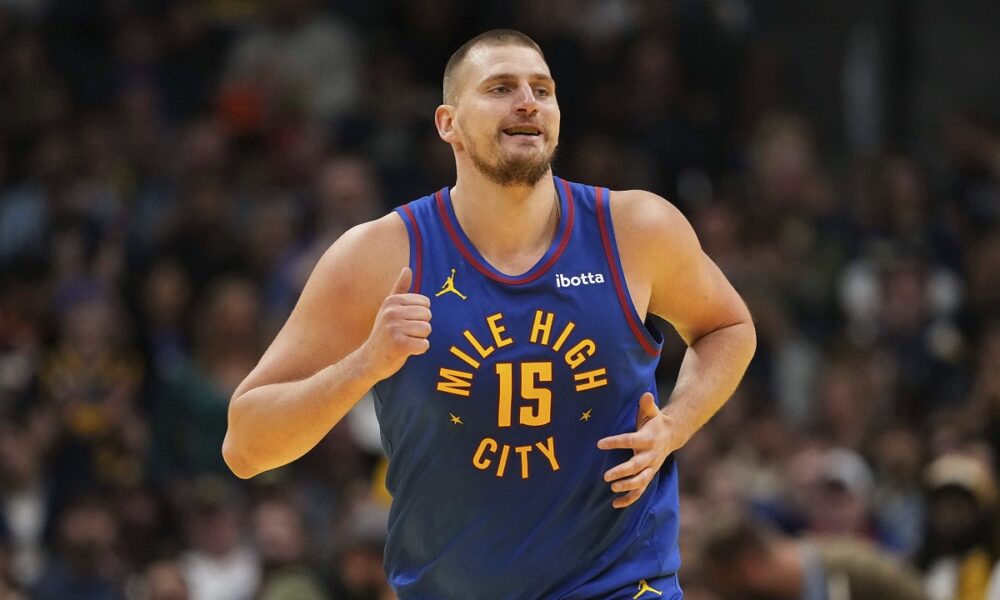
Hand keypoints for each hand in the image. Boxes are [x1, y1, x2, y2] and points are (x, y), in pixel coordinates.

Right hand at [360, 267, 431, 380]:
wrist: (369, 360)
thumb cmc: (383, 333)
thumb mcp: (389, 309)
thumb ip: (399, 288)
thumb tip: (407, 268)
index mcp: (392, 301)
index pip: (425, 303)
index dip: (419, 315)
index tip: (405, 322)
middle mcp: (392, 312)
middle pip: (428, 316)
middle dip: (421, 327)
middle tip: (404, 334)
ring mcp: (394, 328)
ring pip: (427, 330)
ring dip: (419, 339)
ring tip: (404, 341)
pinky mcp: (399, 345)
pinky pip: (424, 345)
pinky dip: (419, 350)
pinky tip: (406, 351)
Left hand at [597, 392, 679, 508]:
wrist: (671, 435)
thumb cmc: (655, 422)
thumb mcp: (652, 412)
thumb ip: (647, 405)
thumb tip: (646, 395)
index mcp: (648, 439)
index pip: (630, 441)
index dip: (616, 442)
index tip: (600, 443)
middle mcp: (650, 455)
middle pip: (636, 466)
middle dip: (622, 472)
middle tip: (606, 476)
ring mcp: (650, 467)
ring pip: (640, 481)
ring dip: (627, 486)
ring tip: (612, 488)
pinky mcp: (649, 475)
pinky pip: (640, 490)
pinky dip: (629, 499)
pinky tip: (615, 504)